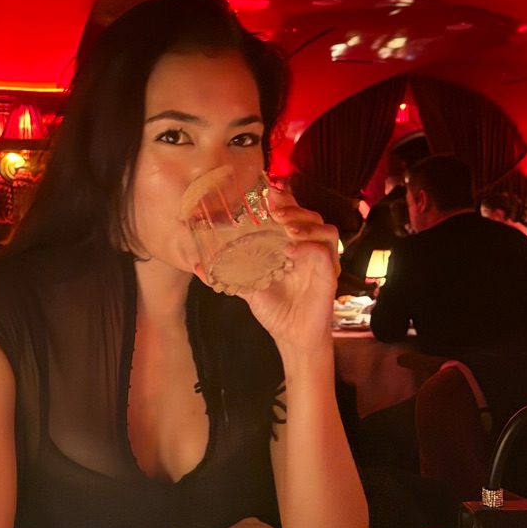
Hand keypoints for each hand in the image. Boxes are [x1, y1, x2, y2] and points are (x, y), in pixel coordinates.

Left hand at [241, 188, 339, 353]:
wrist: (292, 337)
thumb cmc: (275, 310)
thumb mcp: (248, 288)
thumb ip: (228, 274)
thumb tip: (197, 266)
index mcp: (292, 245)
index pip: (293, 213)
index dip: (284, 198)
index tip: (267, 190)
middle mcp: (310, 249)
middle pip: (311, 215)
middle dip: (293, 208)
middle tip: (274, 211)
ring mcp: (322, 262)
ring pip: (325, 229)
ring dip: (306, 224)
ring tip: (286, 229)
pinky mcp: (330, 276)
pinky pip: (326, 253)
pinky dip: (310, 248)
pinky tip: (291, 253)